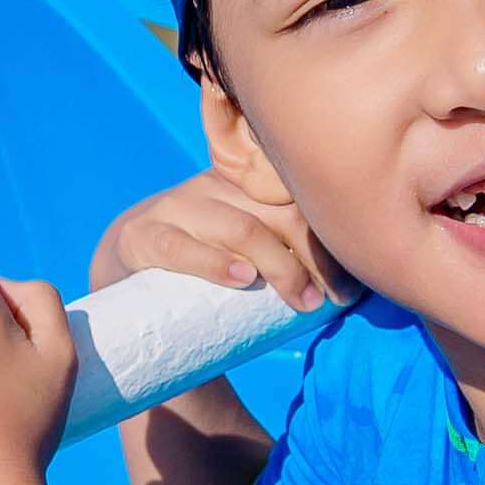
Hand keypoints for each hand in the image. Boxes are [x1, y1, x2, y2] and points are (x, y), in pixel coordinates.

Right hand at [89, 165, 331, 310]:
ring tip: (303, 302)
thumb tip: (356, 289)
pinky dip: (216, 264)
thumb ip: (285, 249)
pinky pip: (182, 248)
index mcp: (244, 183)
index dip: (329, 238)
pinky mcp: (143, 236)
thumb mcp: (245, 245)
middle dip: (314, 257)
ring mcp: (177, 207)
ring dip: (280, 268)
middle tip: (332, 299)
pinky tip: (243, 280)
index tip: (352, 284)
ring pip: (241, 228)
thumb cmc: (205, 267)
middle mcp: (214, 186)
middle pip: (279, 211)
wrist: (128, 270)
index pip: (299, 197)